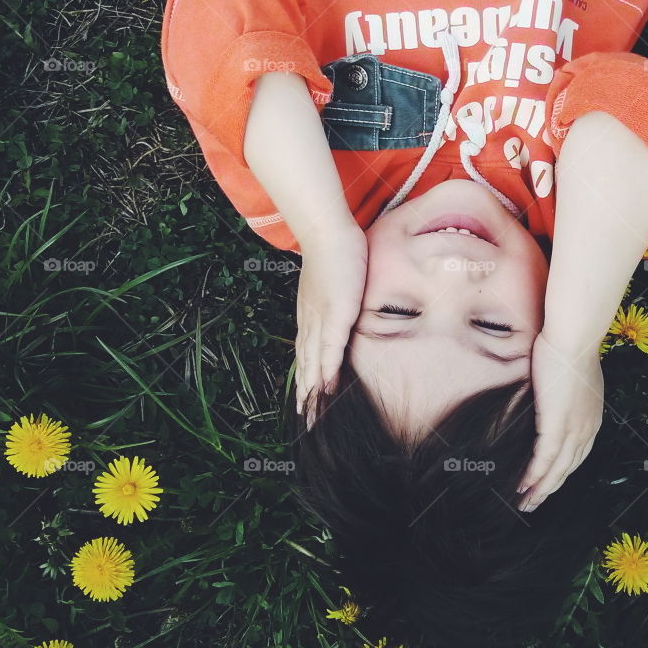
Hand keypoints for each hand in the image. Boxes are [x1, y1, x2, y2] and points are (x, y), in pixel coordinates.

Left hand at [294, 220, 367, 426]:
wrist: (328, 231)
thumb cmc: (336, 250)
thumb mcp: (335, 281)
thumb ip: (338, 297)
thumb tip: (343, 303)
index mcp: (309, 314)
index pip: (306, 351)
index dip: (306, 375)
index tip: (304, 396)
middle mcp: (310, 320)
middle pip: (305, 363)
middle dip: (304, 391)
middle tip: (304, 416)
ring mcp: (321, 318)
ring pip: (314, 361)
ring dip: (311, 388)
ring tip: (311, 411)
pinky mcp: (335, 314)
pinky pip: (330, 347)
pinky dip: (327, 369)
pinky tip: (327, 387)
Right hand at [517, 333, 603, 511]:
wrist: (573, 337)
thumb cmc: (568, 347)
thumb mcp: (570, 377)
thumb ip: (561, 394)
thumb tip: (547, 398)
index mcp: (591, 419)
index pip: (577, 455)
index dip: (561, 472)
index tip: (547, 483)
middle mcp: (586, 430)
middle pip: (568, 469)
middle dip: (550, 488)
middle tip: (533, 503)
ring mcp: (573, 429)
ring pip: (557, 470)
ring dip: (540, 490)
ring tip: (524, 503)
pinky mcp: (557, 425)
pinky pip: (544, 459)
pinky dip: (533, 476)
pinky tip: (522, 487)